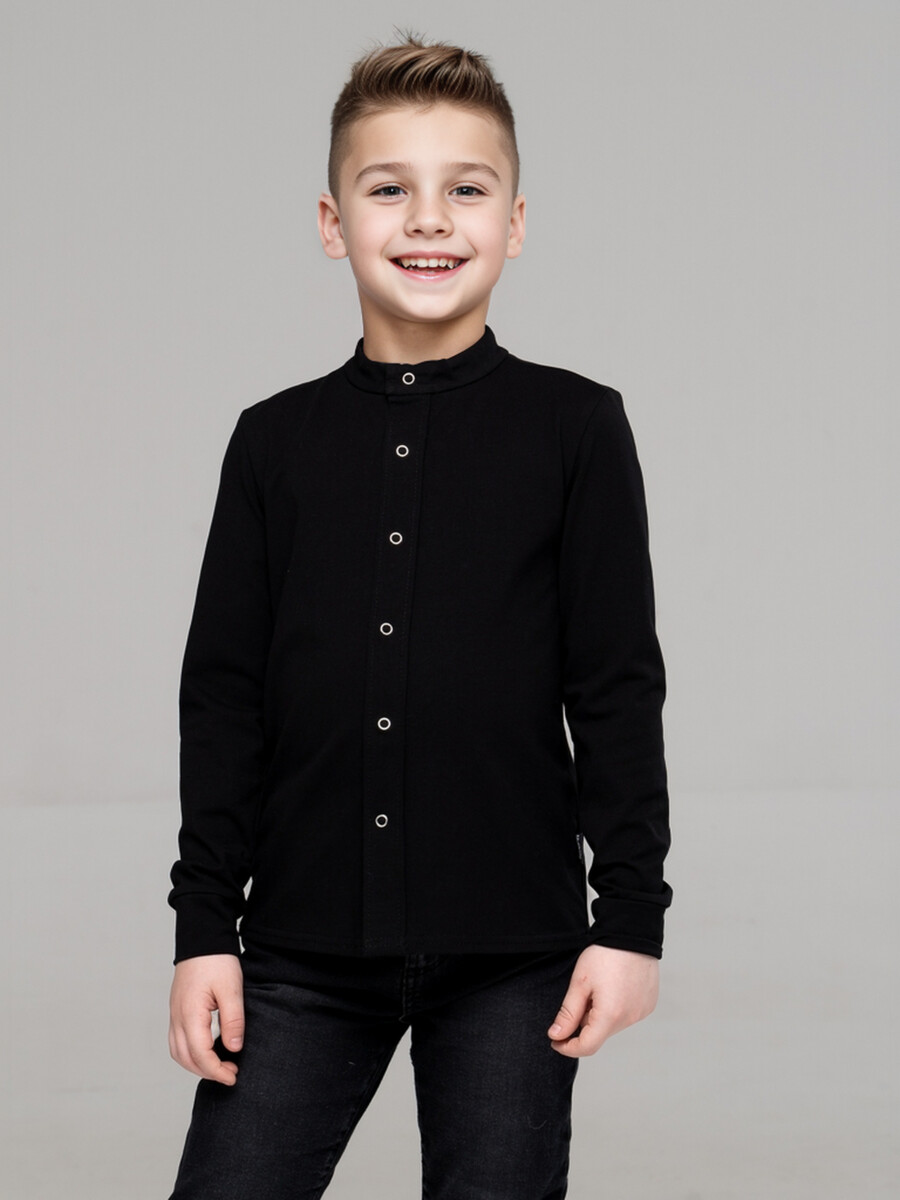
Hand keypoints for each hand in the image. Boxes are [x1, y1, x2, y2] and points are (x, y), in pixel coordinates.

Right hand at [168, 953, 244, 1084]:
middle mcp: (177, 1017)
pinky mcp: (177, 1010)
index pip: (200, 1054)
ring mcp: (174, 1014)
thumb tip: (233, 1049)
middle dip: (207, 1072)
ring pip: (178, 1052)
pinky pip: (177, 1041)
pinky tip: (207, 1051)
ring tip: (219, 1066)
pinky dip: (190, 1053)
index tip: (233, 1077)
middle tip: (230, 1074)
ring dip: (196, 1065)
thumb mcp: (232, 988)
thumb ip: (233, 1020)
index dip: (216, 1071)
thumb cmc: (217, 960)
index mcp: (190, 1014)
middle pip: (186, 1058)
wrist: (202, 939)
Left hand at [547, 944, 658, 1056]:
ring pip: (612, 1026)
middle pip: (599, 1035)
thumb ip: (568, 1013)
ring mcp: (641, 1012)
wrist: (632, 933)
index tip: (555, 1040)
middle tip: (579, 998)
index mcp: (610, 1015)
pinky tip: (612, 988)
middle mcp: (630, 1019)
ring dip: (600, 1017)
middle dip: (583, 1025)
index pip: (587, 1046)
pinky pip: (626, 1015)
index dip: (567, 1047)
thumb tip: (556, 1035)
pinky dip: (615, 1010)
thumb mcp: (579, 983)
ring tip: (598, 989)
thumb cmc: (605, 954)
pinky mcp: (648, 1005)